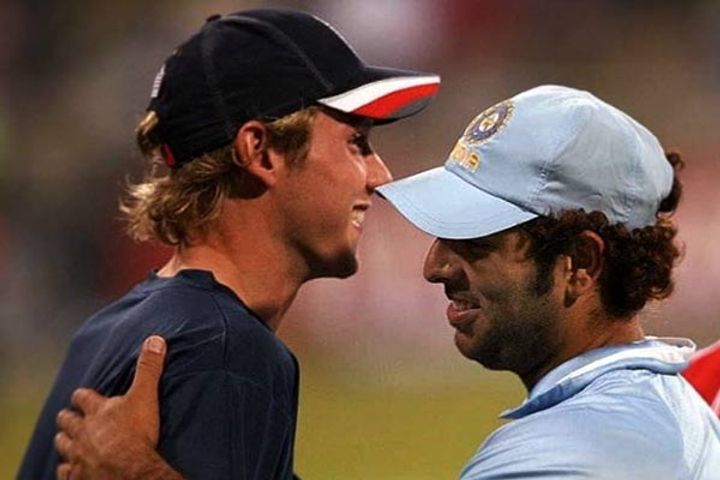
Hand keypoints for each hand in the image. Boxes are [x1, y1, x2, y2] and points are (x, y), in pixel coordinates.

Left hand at [54, 335, 181, 479]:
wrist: (130, 470)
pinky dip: (68, 470)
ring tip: (69, 441)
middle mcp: (82, 431)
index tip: (83, 396)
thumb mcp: (145, 396)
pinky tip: (73, 469)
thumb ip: (149, 369)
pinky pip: (66, 472)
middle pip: (67, 421)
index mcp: (97, 411)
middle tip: (71, 418)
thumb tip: (155, 339)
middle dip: (68, 418)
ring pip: (63, 445)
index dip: (82, 396)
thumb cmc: (137, 434)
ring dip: (65, 441)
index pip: (82, 397)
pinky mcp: (77, 476)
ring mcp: (77, 455)